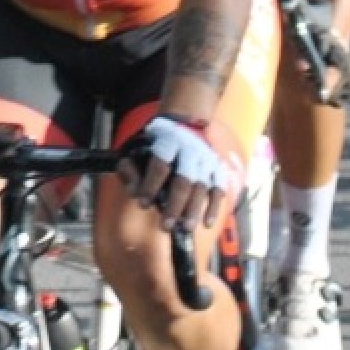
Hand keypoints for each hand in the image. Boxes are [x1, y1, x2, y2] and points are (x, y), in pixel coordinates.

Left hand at [128, 114, 235, 232]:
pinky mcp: (217, 168)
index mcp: (168, 141)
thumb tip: (134, 192)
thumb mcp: (138, 145)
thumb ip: (130, 167)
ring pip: (202, 187)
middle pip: (184, 181)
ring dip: (193, 210)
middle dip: (174, 205)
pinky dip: (214, 206)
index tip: (143, 203)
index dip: (151, 186)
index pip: (160, 165)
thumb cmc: (157, 140)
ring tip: (184, 228)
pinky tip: (206, 223)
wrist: (187, 121)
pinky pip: (219, 189)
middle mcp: (190, 149)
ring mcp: (207, 159)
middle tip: (165, 225)